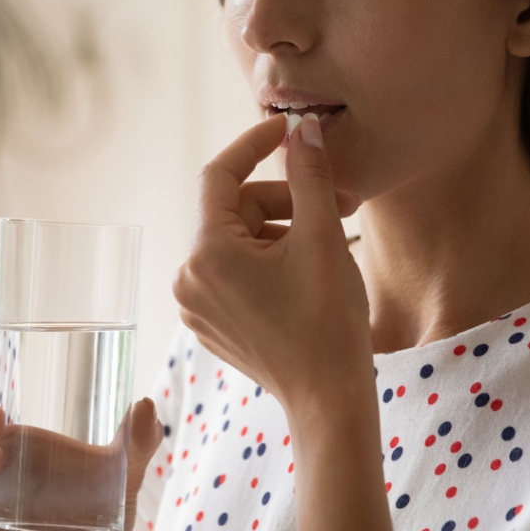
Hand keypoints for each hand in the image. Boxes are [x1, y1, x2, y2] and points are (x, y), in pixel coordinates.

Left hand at [172, 113, 369, 412]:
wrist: (329, 400)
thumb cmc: (327, 321)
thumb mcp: (323, 237)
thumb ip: (309, 175)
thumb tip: (303, 130)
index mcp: (206, 253)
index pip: (220, 175)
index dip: (255, 144)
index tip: (288, 130)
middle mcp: (188, 278)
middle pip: (235, 210)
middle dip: (287, 200)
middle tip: (340, 202)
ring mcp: (197, 305)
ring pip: (237, 240)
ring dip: (282, 230)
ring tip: (331, 243)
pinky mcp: (212, 323)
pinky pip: (235, 271)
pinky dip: (269, 259)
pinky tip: (308, 271)